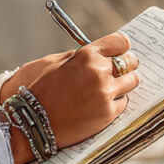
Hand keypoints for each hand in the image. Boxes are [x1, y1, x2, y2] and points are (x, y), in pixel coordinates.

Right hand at [9, 32, 140, 163]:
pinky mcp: (108, 113)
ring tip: (116, 87)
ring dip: (125, 83)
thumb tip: (95, 54)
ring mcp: (105, 93)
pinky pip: (123, 103)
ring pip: (132, 82)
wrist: (32, 121)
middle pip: (130, 61)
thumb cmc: (40, 90)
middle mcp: (99, 71)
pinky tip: (104, 103)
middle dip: (128, 64)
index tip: (122, 50)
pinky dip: (116, 102)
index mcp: (86, 55)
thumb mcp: (54, 63)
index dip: (121, 46)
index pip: (119, 42)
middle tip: (125, 69)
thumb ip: (78, 56)